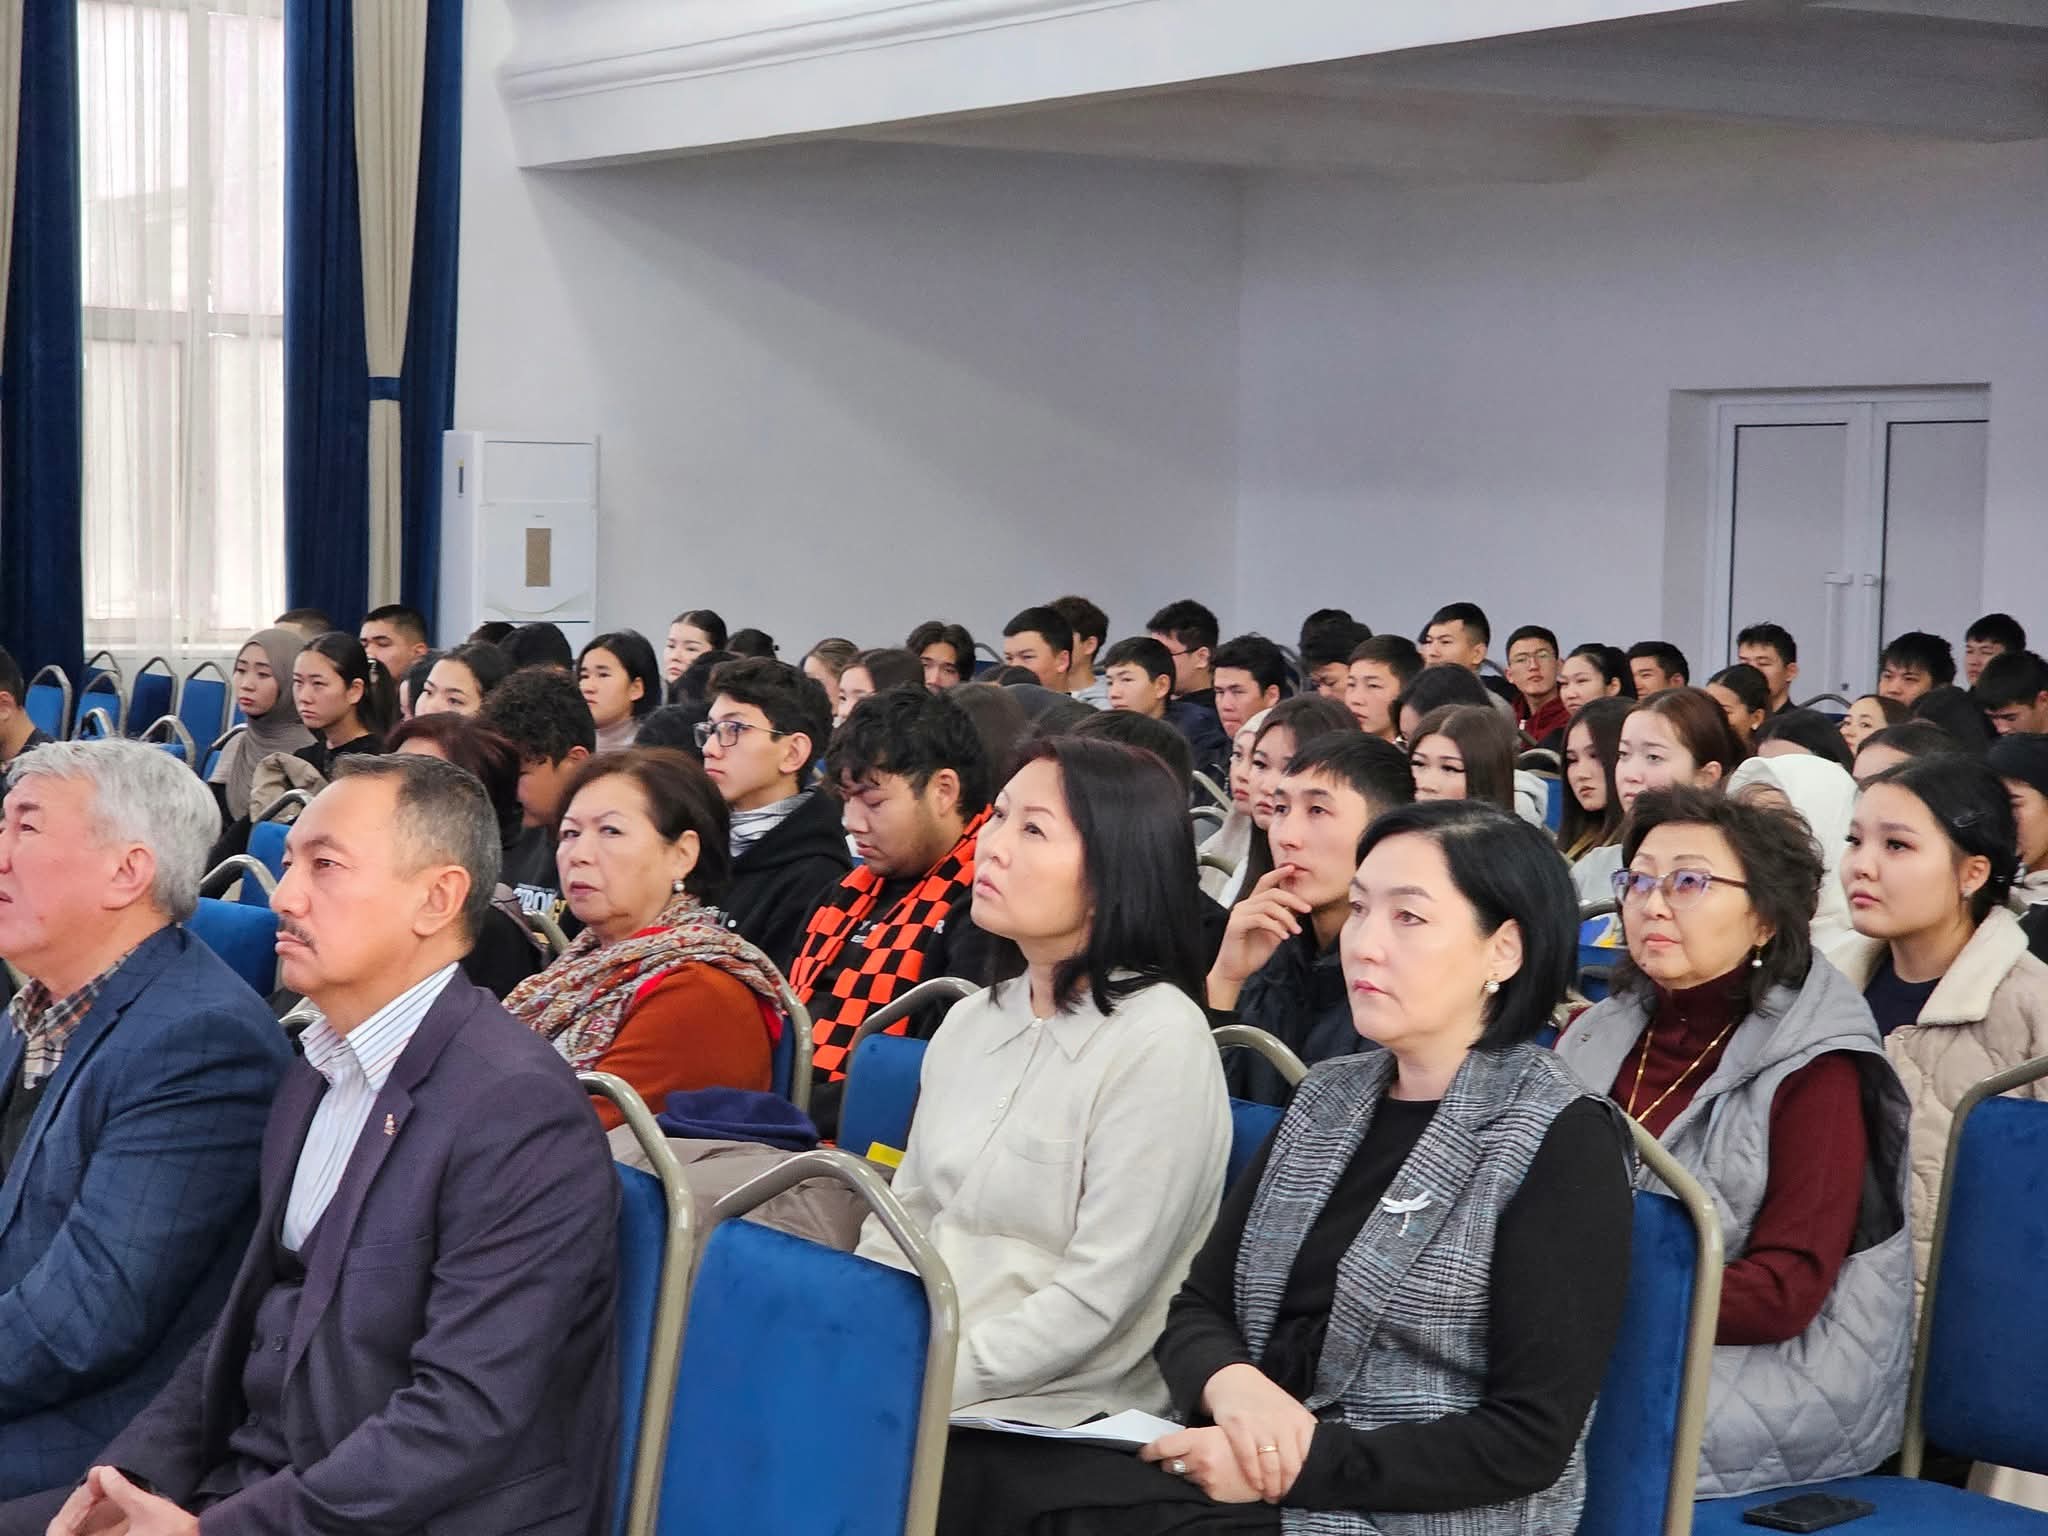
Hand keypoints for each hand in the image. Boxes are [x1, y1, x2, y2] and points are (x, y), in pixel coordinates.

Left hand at [57, 1470, 192, 1535]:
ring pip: (91, 1533)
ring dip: (91, 1519)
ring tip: (101, 1495)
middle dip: (80, 1512)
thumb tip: (104, 1472)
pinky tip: (112, 1512)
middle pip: (75, 1531)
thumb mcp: (146, 1507)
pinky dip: (103, 1527)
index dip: (73, 1507)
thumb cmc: (174, 1532)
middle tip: (95, 1489)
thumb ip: (122, 1490)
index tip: (89, 1488)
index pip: (64, 1530)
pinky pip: (105, 1535)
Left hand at [1139, 1426, 1259, 1503]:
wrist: (1270, 1467)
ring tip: (1198, 1467)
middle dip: (1168, 1462)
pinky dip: (1198, 1483)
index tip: (1143, 1453)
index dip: (1149, 1451)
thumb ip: (1197, 1438)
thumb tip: (1176, 1443)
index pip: (1163, 1446)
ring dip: (1184, 1473)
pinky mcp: (1213, 1494)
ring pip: (1181, 1477)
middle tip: (1173, 1459)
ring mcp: (1205, 1479)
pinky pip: (1196, 1489)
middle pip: (1168, 1464)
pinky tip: (1211, 1477)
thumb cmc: (1245, 1444)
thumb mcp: (1220, 1432)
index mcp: (1199, 1440)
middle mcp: (1199, 1461)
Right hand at [1201, 1362, 1317, 1501]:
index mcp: (1300, 1420)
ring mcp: (1260, 1424)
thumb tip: (1316, 1466)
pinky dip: (1253, 1477)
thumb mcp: (1292, 1412)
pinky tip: (1255, 1485)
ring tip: (1269, 1496)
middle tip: (1281, 1499)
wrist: (1234, 1380)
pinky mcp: (1238, 1426)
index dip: (1303, 1482)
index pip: (1308, 1460)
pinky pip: (1248, 1459)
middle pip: (1290, 1468)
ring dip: (1270, 1488)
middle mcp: (1282, 1422)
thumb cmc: (1266, 1402)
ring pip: (1270, 1467)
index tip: (1298, 1493)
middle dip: (1286, 1489)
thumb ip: (1304, 1435)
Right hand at [1208, 867, 1313, 1007]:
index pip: (1265, 883)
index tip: (1292, 868)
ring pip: (1268, 906)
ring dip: (1287, 918)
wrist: (1236, 971)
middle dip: (1293, 899)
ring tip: (1296, 931)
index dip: (1278, 873)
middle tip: (1307, 909)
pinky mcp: (1235, 925)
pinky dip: (1276, 927)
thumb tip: (1298, 906)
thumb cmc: (1253, 952)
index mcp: (1252, 905)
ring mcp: (1238, 914)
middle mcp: (1244, 906)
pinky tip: (1284, 937)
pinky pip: (1260, 920)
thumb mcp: (1274, 931)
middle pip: (1271, 893)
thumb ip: (1283, 918)